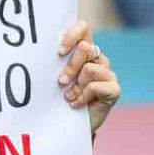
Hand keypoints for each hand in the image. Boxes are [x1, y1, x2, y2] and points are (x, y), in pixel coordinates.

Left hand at [57, 22, 119, 137]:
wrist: (70, 126)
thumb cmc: (60, 99)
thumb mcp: (56, 78)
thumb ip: (55, 63)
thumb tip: (39, 49)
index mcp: (84, 51)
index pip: (84, 28)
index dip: (72, 36)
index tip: (60, 52)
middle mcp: (98, 59)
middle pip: (85, 48)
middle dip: (70, 66)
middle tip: (61, 81)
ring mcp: (108, 73)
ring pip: (89, 69)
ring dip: (76, 86)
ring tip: (69, 97)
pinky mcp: (114, 89)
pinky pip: (95, 86)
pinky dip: (83, 97)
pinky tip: (77, 105)